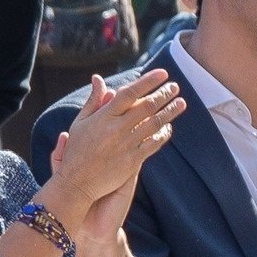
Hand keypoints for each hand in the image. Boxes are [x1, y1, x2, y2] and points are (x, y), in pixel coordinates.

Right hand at [41, 70, 183, 213]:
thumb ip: (93, 100)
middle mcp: (116, 129)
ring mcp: (126, 145)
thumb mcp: (80, 123)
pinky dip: (163, 134)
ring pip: (155, 123)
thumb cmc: (76, 151)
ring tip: (181, 103)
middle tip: (175, 87)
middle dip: (164, 94)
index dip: (148, 81)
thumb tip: (98, 78)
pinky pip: (154, 144)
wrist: (76, 183)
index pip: (129, 93)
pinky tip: (169, 127)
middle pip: (147, 106)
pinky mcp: (132, 161)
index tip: (162, 73)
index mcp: (103, 117)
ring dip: (170, 111)